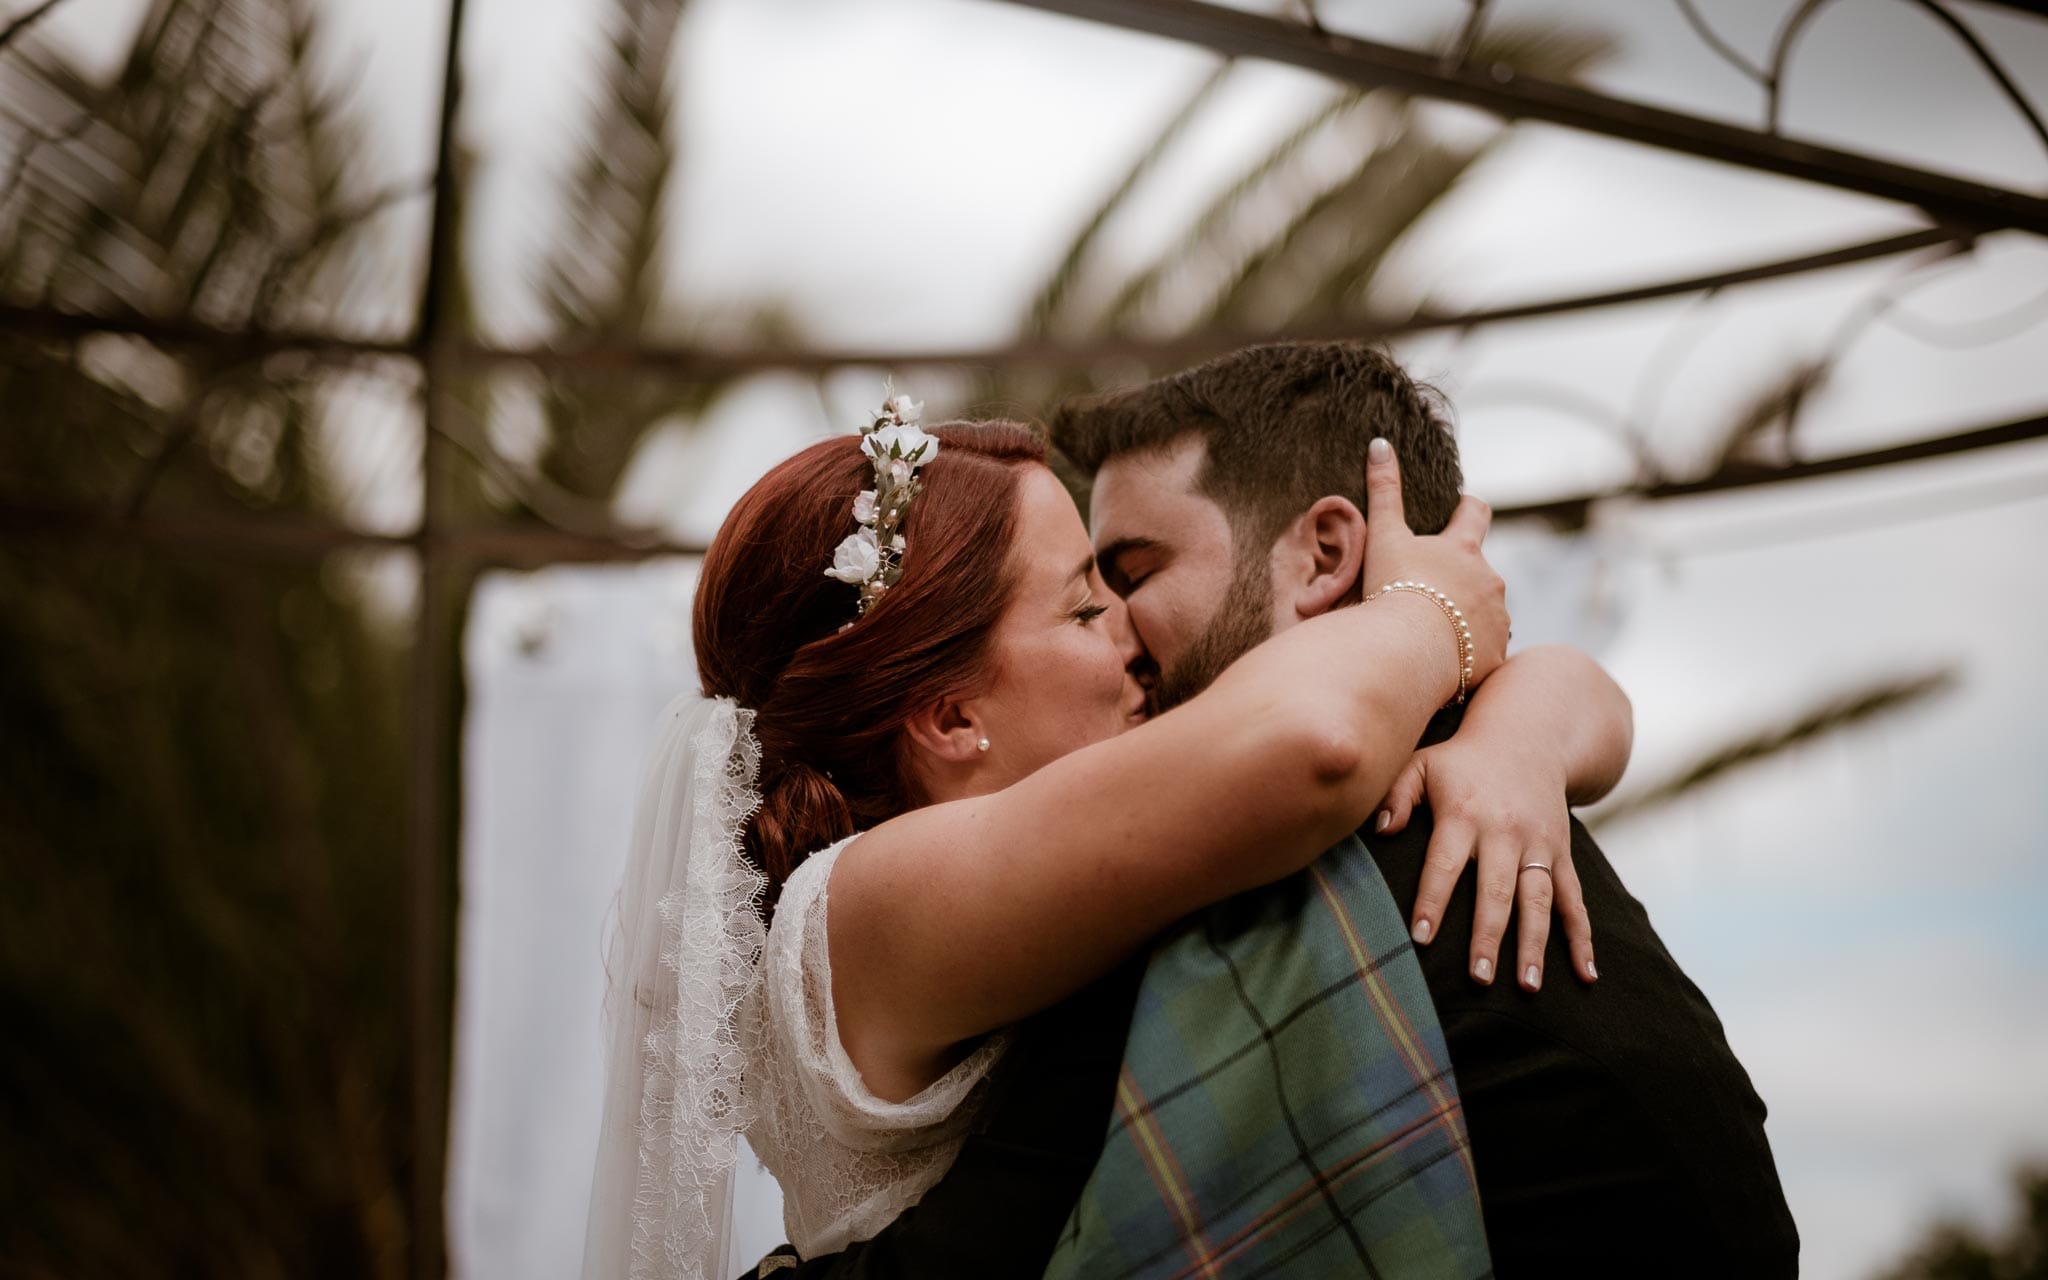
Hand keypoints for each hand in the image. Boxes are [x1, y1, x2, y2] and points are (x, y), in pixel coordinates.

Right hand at [1361, 438, 1507, 698]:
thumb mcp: (1385, 536)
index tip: (1459, 507)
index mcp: (1464, 548)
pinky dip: (1470, 651)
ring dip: (1468, 616)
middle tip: (1433, 587)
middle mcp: (1489, 578)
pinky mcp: (1495, 652)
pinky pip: (1486, 649)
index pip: (1477, 512)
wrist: (1408, 647)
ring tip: (1435, 630)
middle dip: (1464, 576)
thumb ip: (1384, 490)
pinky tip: (1444, 658)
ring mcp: (1497, 617)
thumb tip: (1380, 443)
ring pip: (1487, 611)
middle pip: (1482, 569)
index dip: (1468, 507)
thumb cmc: (1395, 587)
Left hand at [1375, 737, 1596, 989]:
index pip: (1444, 864)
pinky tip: (1586, 975)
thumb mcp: (1421, 764)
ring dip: (1535, 945)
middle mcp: (1505, 833)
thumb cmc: (1460, 762)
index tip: (1421, 938)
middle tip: (1479, 979)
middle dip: (1488, 936)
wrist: (1527, 738)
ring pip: (1538, 901)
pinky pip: (1574, 900)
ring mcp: (1539, 845)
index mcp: (1464, 815)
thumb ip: (1396, 795)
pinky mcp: (1562, 854)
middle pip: (1496, 891)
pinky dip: (1582, 938)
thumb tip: (1379, 831)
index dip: (1432, 900)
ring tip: (1529, 986)